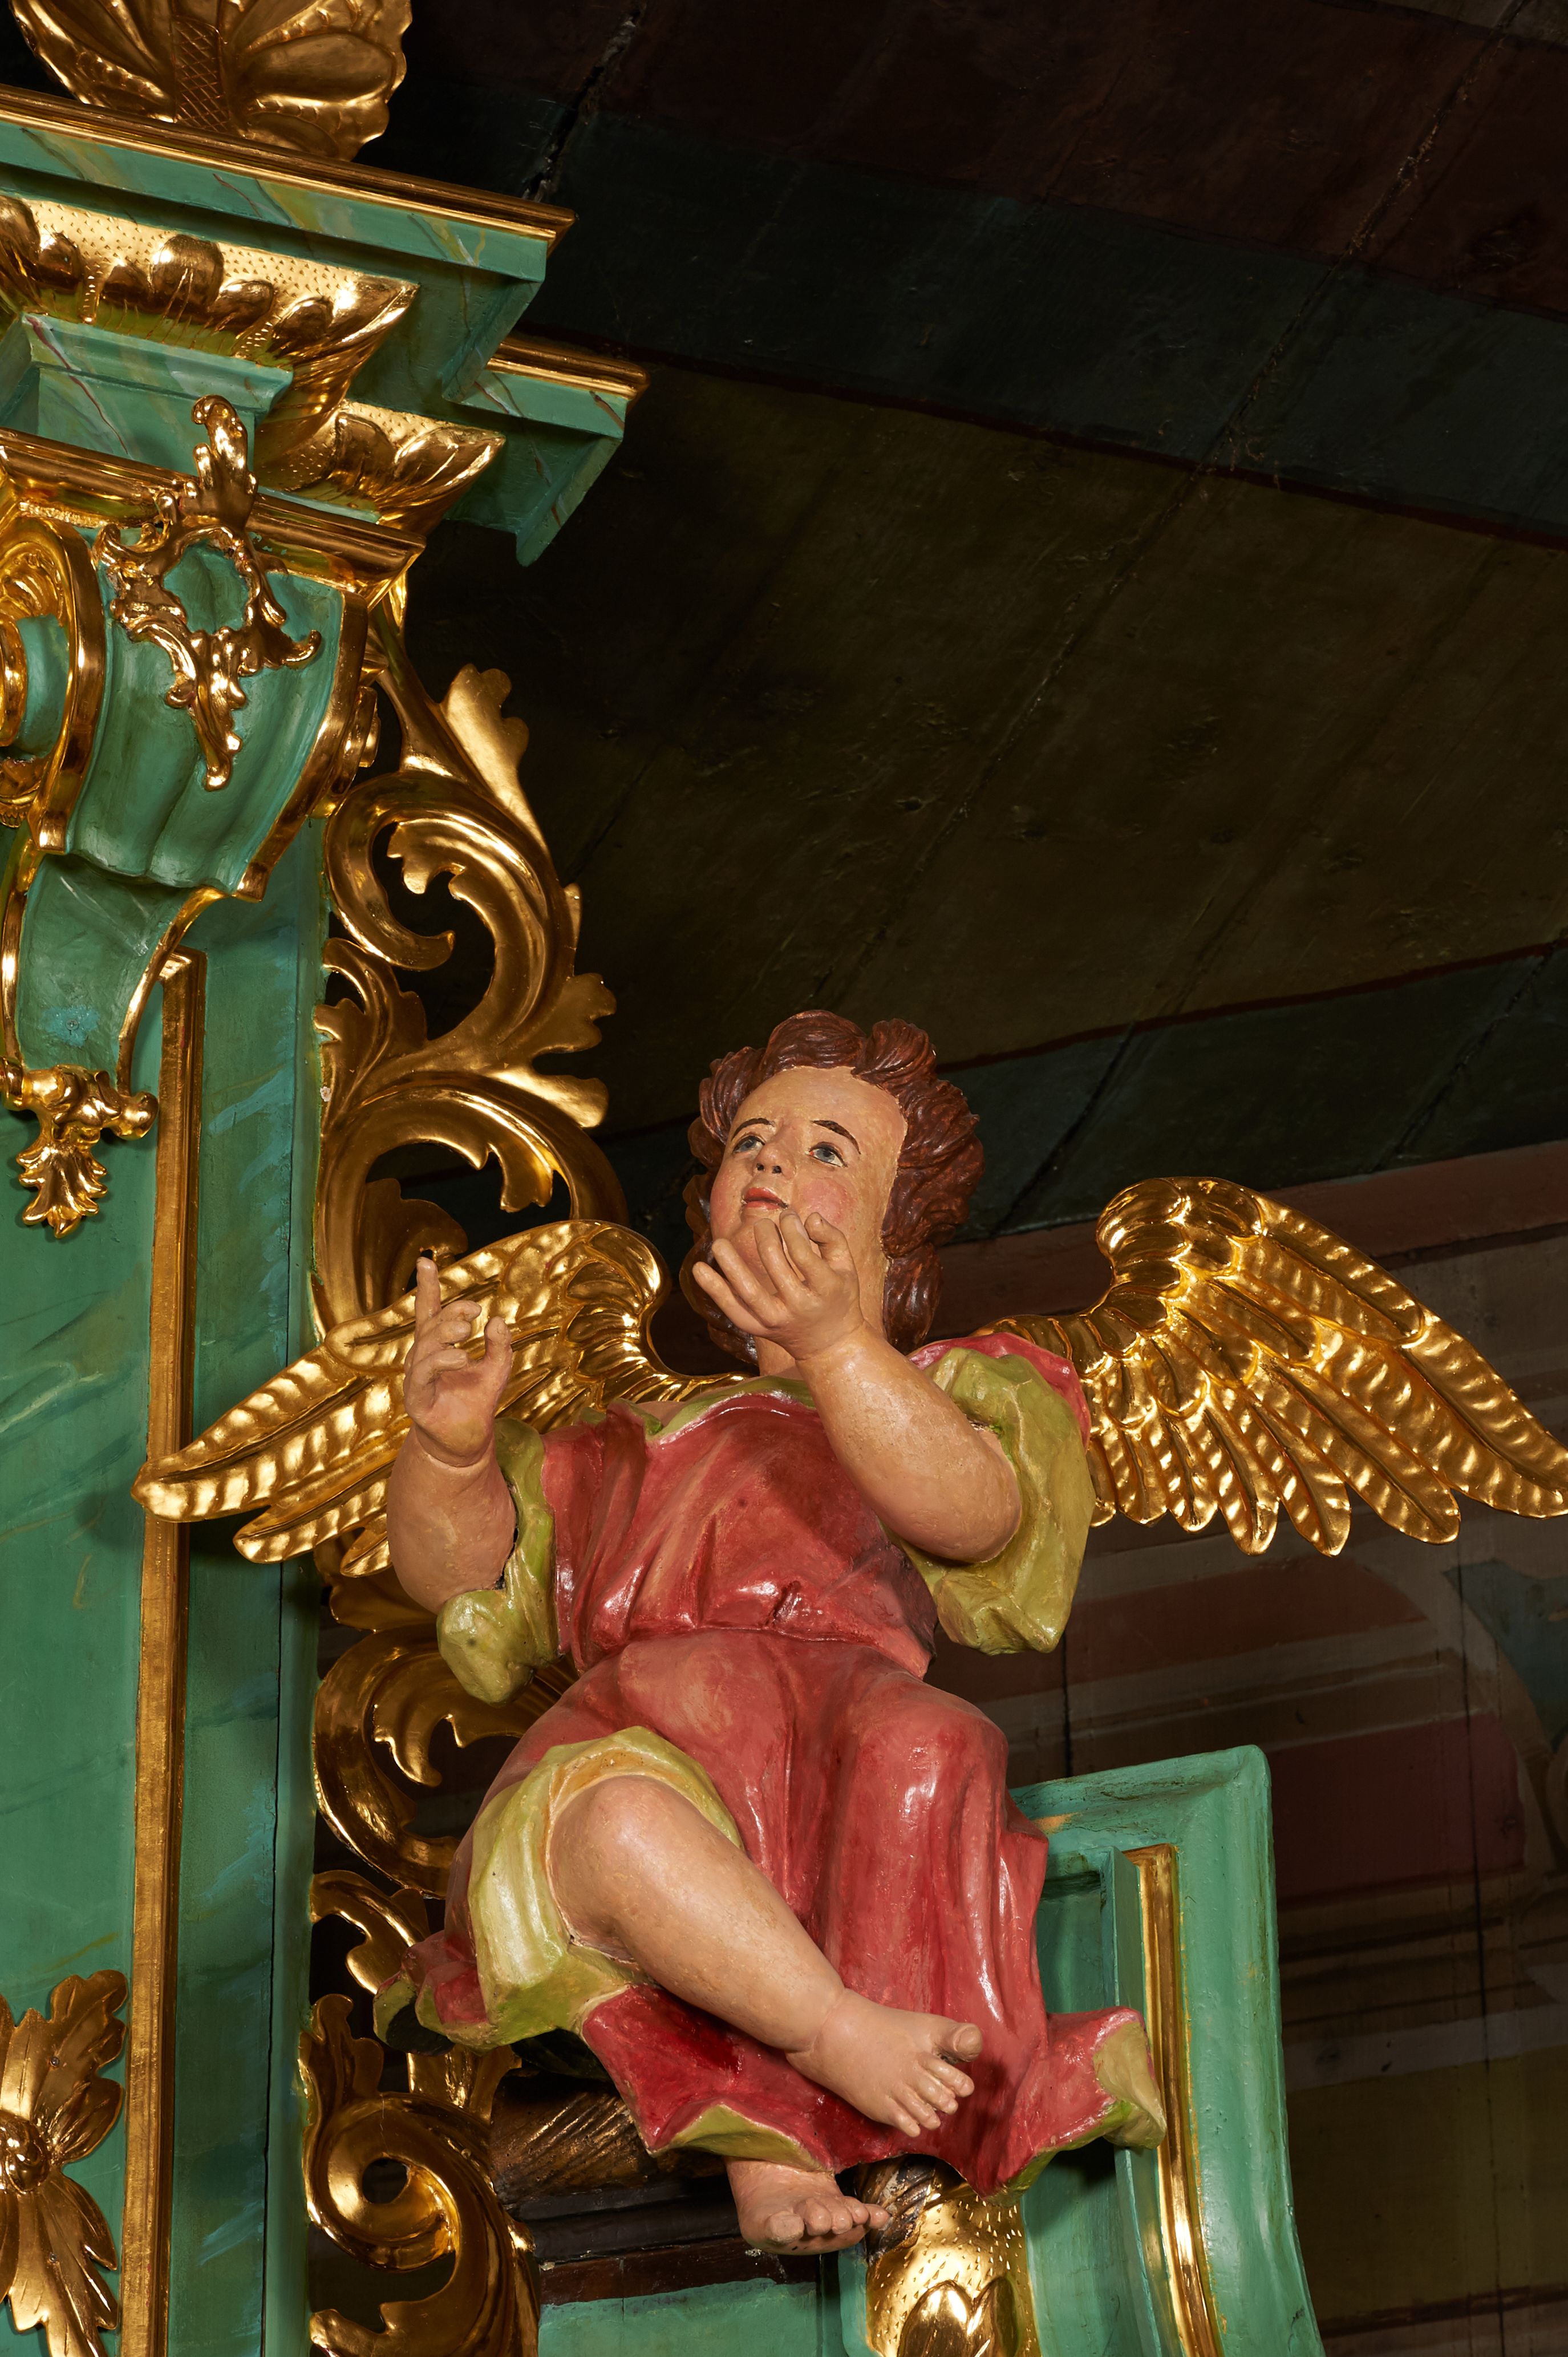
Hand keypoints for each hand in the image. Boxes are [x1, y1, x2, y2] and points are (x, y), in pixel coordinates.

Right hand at [402, 1255, 512, 1467]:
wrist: (467, 1442)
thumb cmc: (477, 1402)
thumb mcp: (497, 1369)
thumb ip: (500, 1346)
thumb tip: (500, 1320)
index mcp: (437, 1347)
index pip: (429, 1312)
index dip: (427, 1287)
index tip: (425, 1260)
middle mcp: (422, 1359)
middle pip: (430, 1326)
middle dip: (451, 1314)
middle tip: (474, 1314)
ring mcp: (416, 1378)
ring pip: (424, 1346)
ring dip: (445, 1334)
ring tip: (468, 1334)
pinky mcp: (416, 1398)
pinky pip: (422, 1374)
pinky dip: (441, 1361)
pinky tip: (462, 1357)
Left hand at [692, 1211, 865, 1365]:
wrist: (830, 1343)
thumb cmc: (837, 1296)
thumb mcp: (846, 1267)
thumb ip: (831, 1238)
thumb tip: (807, 1216)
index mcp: (825, 1289)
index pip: (802, 1254)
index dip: (791, 1229)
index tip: (786, 1216)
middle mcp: (799, 1307)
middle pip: (776, 1267)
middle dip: (766, 1238)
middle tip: (762, 1224)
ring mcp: (777, 1320)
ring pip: (749, 1293)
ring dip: (732, 1266)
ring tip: (719, 1243)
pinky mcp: (760, 1329)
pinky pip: (733, 1310)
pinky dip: (715, 1290)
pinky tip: (698, 1269)